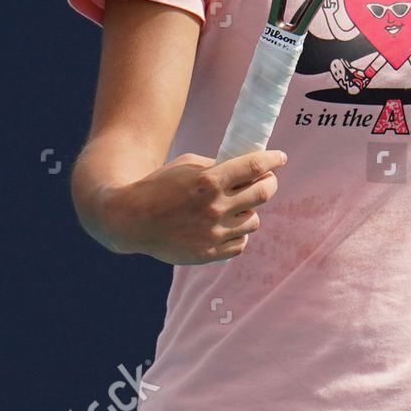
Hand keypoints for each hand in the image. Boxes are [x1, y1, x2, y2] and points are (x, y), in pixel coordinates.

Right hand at [99, 148, 287, 264]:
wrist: (131, 219)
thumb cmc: (159, 186)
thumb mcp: (186, 166)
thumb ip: (217, 167)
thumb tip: (248, 169)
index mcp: (208, 181)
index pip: (254, 167)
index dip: (273, 160)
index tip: (280, 158)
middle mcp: (214, 207)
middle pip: (263, 194)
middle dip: (270, 184)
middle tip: (268, 181)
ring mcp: (213, 233)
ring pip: (254, 221)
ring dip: (249, 211)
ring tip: (237, 207)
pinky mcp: (209, 253)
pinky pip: (240, 243)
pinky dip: (238, 233)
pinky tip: (227, 226)